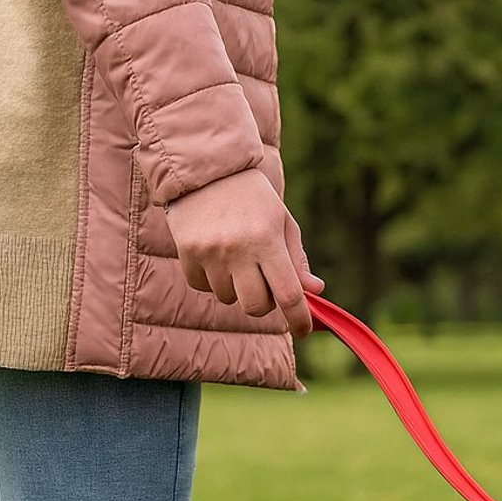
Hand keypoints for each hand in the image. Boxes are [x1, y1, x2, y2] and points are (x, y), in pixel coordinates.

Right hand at [164, 170, 324, 338]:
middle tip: (264, 283)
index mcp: (267, 241)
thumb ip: (297, 259)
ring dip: (236, 288)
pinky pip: (203, 287)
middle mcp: (238, 249)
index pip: (288, 295)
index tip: (304, 331)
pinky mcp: (187, 253)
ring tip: (236, 258)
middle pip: (256, 307)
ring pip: (229, 298)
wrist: (206, 169)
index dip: (299, 319)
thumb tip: (314, 291)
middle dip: (265, 303)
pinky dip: (212, 280)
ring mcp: (210, 253)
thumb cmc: (253, 198)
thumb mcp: (282, 223)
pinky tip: (215, 255)